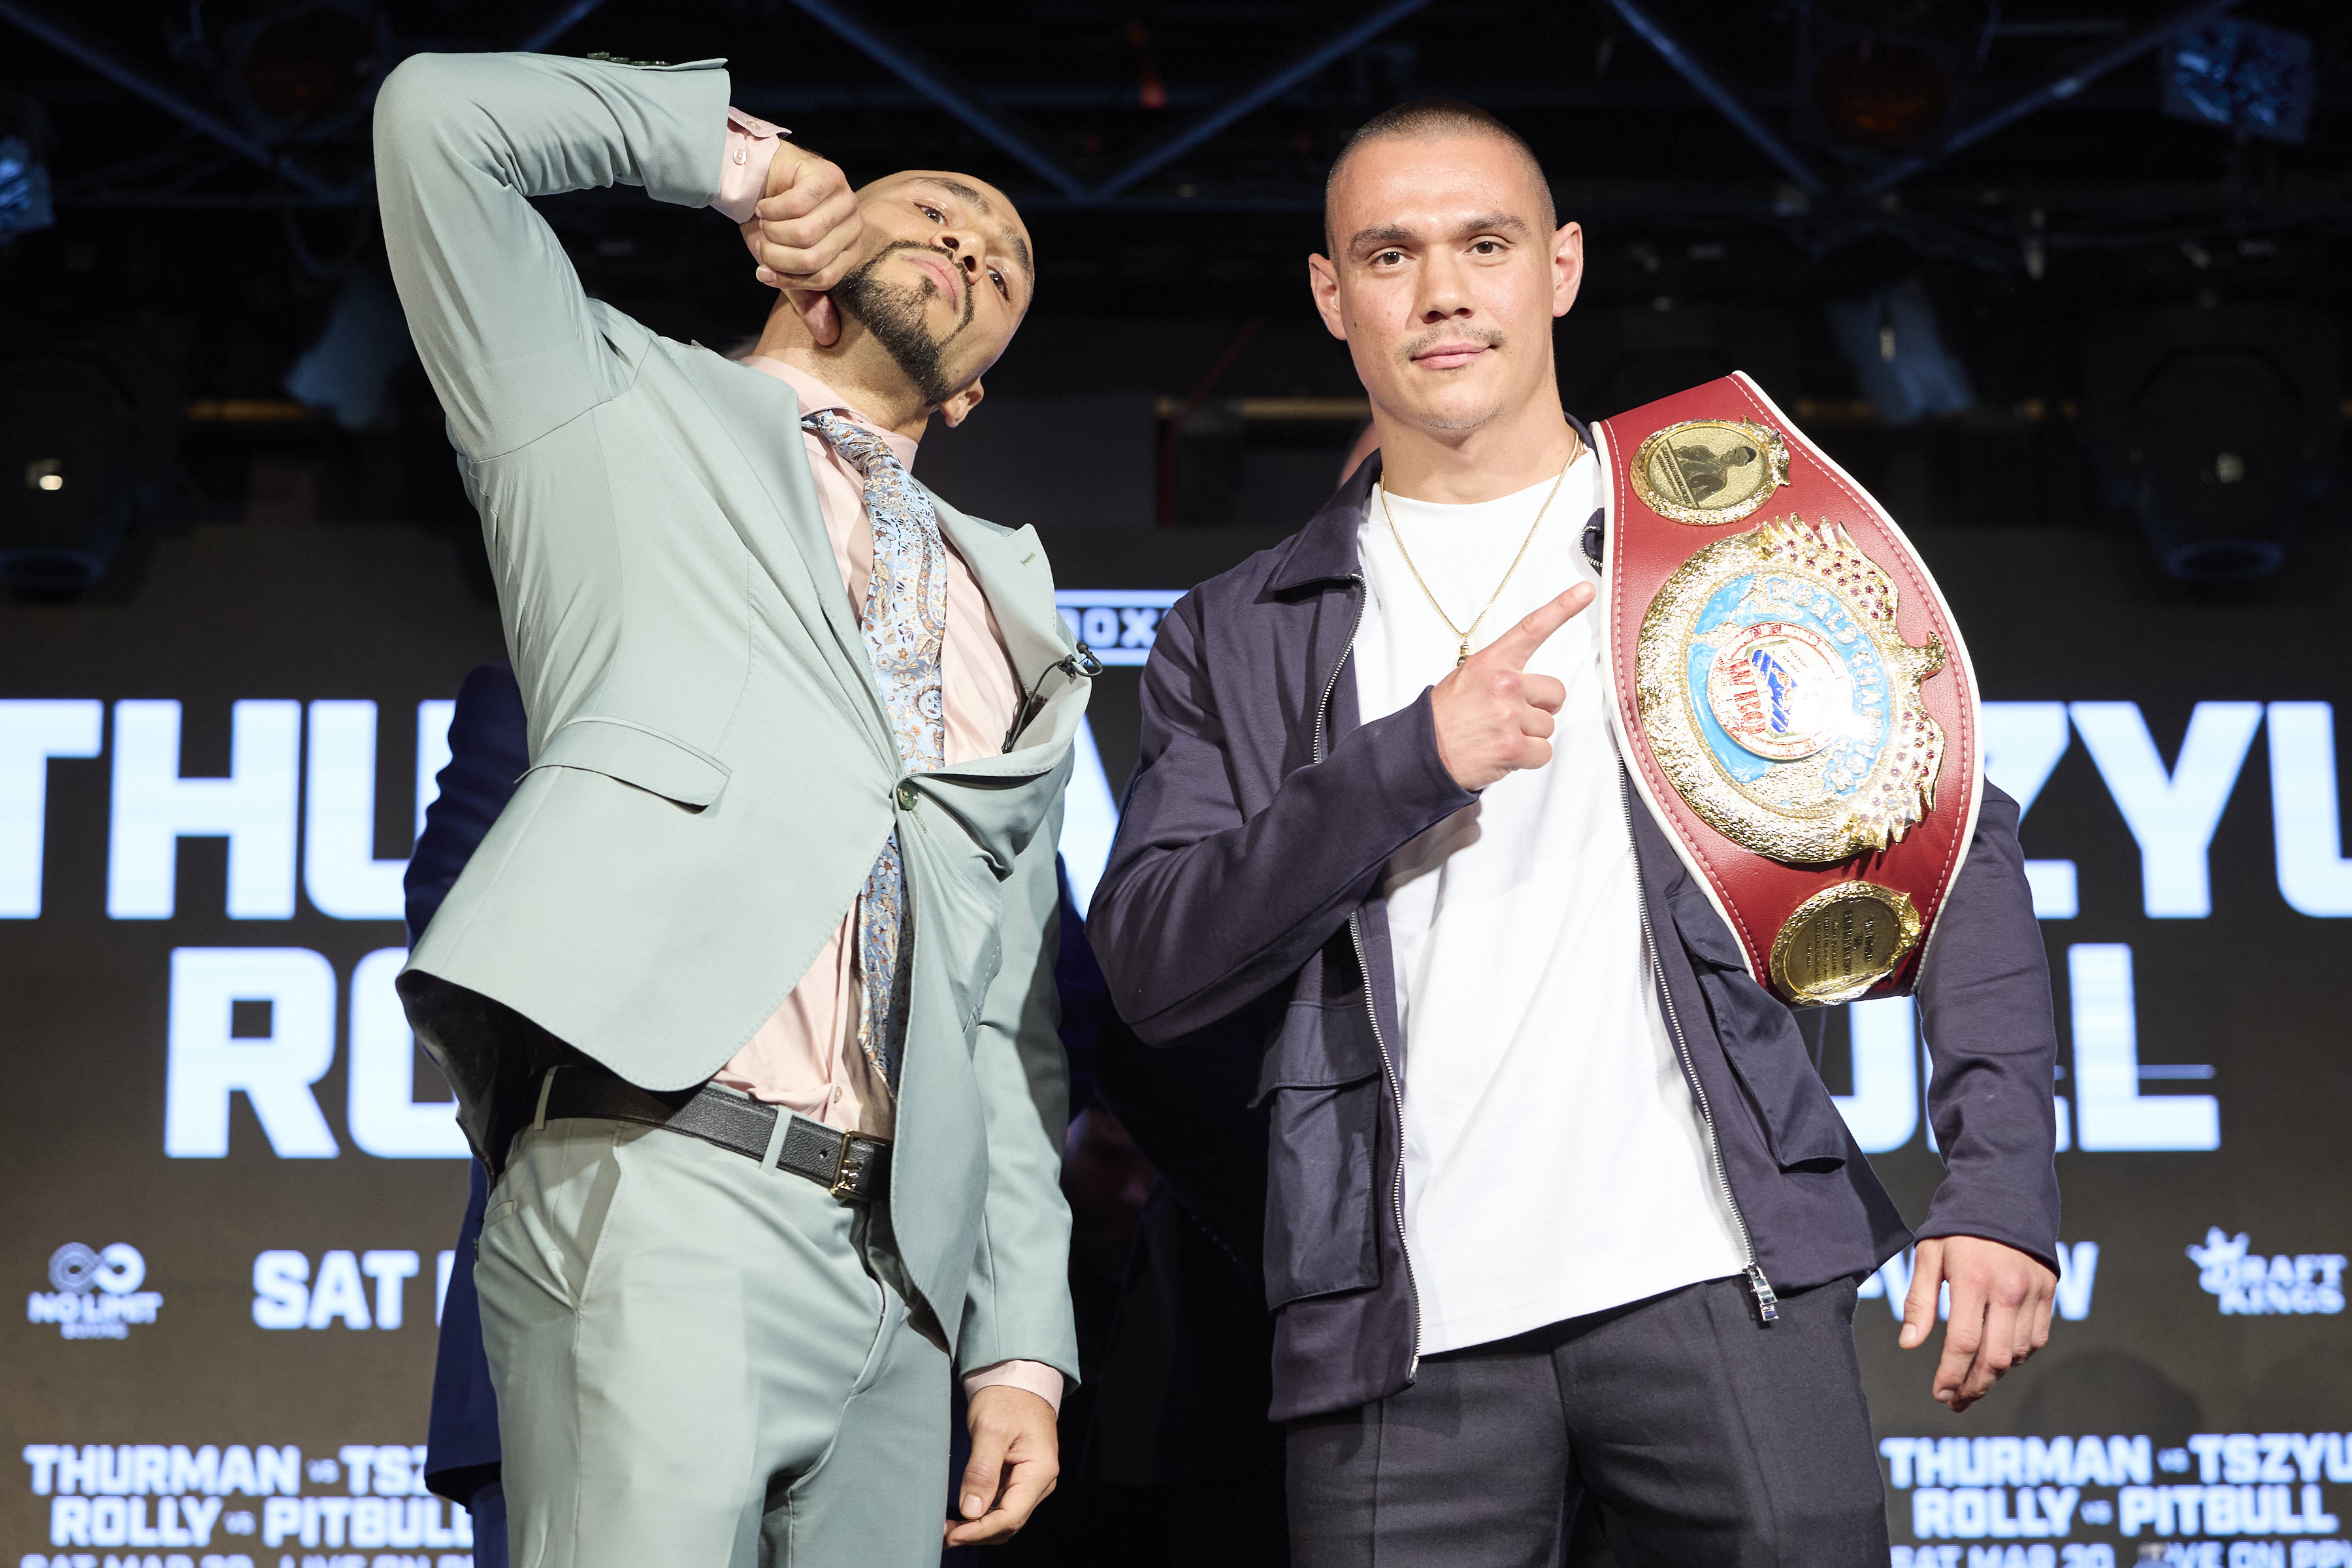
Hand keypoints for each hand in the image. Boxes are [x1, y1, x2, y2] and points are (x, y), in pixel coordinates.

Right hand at [738, 141, 862, 345]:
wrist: (758, 180)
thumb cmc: (774, 225)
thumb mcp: (786, 265)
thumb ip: (806, 296)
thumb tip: (828, 338)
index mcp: (850, 251)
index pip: (824, 278)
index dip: (789, 278)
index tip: (764, 272)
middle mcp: (854, 224)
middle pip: (813, 257)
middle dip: (777, 253)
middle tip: (764, 241)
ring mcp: (845, 197)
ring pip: (804, 232)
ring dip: (772, 230)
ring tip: (766, 221)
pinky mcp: (828, 175)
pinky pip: (797, 205)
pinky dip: (771, 208)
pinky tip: (766, 205)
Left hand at [945, 1385, 1059, 1545]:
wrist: (1018, 1379)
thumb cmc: (1007, 1397)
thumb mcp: (991, 1429)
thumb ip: (982, 1470)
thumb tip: (971, 1510)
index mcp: (1039, 1471)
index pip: (1010, 1516)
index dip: (979, 1531)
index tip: (950, 1535)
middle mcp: (1040, 1482)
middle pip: (1008, 1523)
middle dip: (975, 1533)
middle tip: (942, 1535)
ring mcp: (1031, 1482)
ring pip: (1004, 1519)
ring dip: (977, 1528)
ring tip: (946, 1529)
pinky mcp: (1019, 1478)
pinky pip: (1001, 1506)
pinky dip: (981, 1516)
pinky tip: (960, 1516)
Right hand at [1428, 585, 1592, 790]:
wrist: (1422, 753)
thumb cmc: (1443, 718)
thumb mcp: (1465, 679)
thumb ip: (1499, 674)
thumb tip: (1525, 683)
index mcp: (1491, 663)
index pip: (1532, 629)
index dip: (1562, 608)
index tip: (1584, 592)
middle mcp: (1504, 685)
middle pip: (1555, 693)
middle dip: (1541, 707)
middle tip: (1514, 717)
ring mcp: (1510, 716)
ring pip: (1548, 725)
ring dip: (1529, 735)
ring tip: (1499, 736)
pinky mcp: (1514, 746)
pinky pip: (1544, 752)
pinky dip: (1528, 758)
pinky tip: (1505, 754)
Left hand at [1901, 1235, 2057, 1411]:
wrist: (2004, 1194)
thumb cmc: (1958, 1227)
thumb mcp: (1928, 1255)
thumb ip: (1918, 1302)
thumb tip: (1908, 1344)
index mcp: (1973, 1280)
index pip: (1964, 1343)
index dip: (1951, 1375)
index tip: (1939, 1394)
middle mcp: (2009, 1290)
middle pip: (1996, 1358)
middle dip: (1974, 1386)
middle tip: (1955, 1401)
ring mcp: (2034, 1293)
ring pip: (2018, 1354)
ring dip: (1994, 1375)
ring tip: (1971, 1382)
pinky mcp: (2050, 1293)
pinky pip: (2037, 1339)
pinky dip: (2018, 1356)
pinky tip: (1997, 1359)